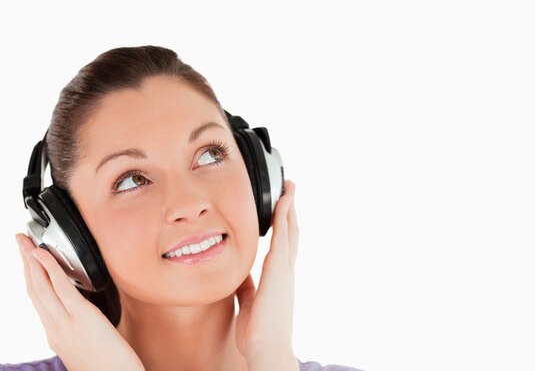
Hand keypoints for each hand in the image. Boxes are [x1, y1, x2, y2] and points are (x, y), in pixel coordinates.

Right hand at [15, 233, 144, 370]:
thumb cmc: (111, 367)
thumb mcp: (88, 346)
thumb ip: (79, 329)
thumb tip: (81, 313)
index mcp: (57, 335)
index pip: (38, 301)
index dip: (30, 277)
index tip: (27, 259)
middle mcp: (55, 329)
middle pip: (33, 290)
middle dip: (25, 263)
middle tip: (20, 241)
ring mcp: (65, 325)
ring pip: (41, 287)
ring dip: (32, 260)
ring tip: (26, 241)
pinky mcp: (81, 318)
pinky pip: (62, 289)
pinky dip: (51, 269)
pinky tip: (45, 255)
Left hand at [235, 180, 299, 370]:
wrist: (267, 348)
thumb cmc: (259, 332)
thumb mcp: (249, 303)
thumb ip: (246, 287)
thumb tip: (240, 275)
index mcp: (278, 279)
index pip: (283, 246)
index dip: (285, 227)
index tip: (284, 210)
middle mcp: (285, 271)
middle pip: (291, 233)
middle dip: (290, 211)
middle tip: (291, 191)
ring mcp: (284, 269)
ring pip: (290, 230)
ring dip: (289, 207)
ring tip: (289, 189)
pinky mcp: (278, 269)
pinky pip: (282, 236)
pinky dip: (283, 217)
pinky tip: (282, 202)